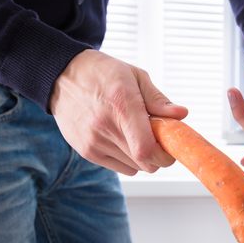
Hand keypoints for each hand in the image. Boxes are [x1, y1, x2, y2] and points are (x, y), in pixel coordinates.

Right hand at [49, 49, 187, 174]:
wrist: (62, 77)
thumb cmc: (103, 74)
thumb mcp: (134, 76)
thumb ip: (158, 99)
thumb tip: (182, 115)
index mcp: (122, 105)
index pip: (147, 149)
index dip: (165, 155)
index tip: (171, 147)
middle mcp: (105, 127)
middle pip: (145, 163)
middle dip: (159, 156)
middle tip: (158, 140)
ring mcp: (93, 142)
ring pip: (134, 167)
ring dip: (143, 157)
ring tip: (136, 134)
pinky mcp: (86, 152)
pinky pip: (119, 168)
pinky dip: (127, 159)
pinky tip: (122, 139)